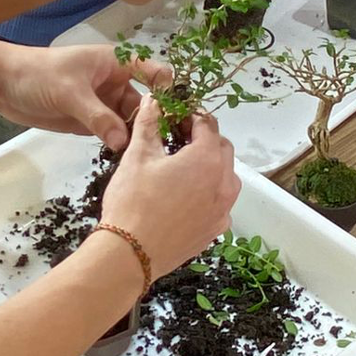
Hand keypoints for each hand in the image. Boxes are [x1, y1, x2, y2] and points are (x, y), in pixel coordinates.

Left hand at [0, 45, 172, 151]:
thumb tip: (123, 142)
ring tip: (148, 159)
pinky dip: (118, 146)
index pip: (154, 72)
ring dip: (135, 138)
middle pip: (144, 104)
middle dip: (153, 123)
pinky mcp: (89, 122)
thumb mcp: (69, 92)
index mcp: (116, 63)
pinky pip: (111, 134)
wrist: (3, 83)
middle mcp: (115, 83)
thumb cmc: (38, 74)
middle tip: (165, 149)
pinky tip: (127, 162)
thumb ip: (97, 116)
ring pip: (129, 122)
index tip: (175, 115)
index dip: (168, 90)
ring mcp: (103, 104)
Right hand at [99, 97, 239, 277]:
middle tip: (175, 139)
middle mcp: (224, 183)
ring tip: (180, 168)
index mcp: (208, 159)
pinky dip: (208, 193)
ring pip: (225, 176)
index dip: (190, 115)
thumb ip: (149, 123)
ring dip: (209, 166)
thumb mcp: (138, 155)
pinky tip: (184, 197)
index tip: (173, 116)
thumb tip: (152, 101)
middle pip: (221, 148)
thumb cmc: (133, 201)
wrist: (130, 254)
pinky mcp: (216, 230)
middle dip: (202, 139)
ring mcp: (223, 209)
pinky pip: (220, 202)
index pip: (208, 124)